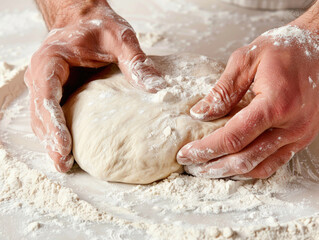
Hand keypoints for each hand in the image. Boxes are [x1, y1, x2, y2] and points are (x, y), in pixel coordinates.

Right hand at [25, 0, 164, 171]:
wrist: (85, 20)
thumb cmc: (99, 27)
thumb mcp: (120, 38)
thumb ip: (135, 60)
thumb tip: (157, 88)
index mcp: (51, 60)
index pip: (46, 94)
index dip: (53, 122)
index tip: (64, 146)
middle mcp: (42, 75)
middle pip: (40, 113)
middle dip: (50, 140)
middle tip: (64, 164)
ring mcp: (47, 86)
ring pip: (42, 119)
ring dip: (51, 142)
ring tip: (65, 164)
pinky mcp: (57, 93)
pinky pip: (51, 117)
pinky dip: (57, 134)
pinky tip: (68, 150)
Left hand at [177, 24, 318, 178]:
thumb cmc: (285, 49)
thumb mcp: (246, 59)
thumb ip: (222, 90)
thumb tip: (199, 113)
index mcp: (275, 103)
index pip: (233, 137)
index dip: (206, 149)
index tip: (186, 154)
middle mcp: (291, 125)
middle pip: (245, 159)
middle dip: (213, 166)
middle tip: (192, 166)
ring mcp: (299, 135)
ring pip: (259, 167)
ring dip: (230, 172)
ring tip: (208, 169)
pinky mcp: (302, 137)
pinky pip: (274, 163)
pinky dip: (251, 168)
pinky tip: (233, 165)